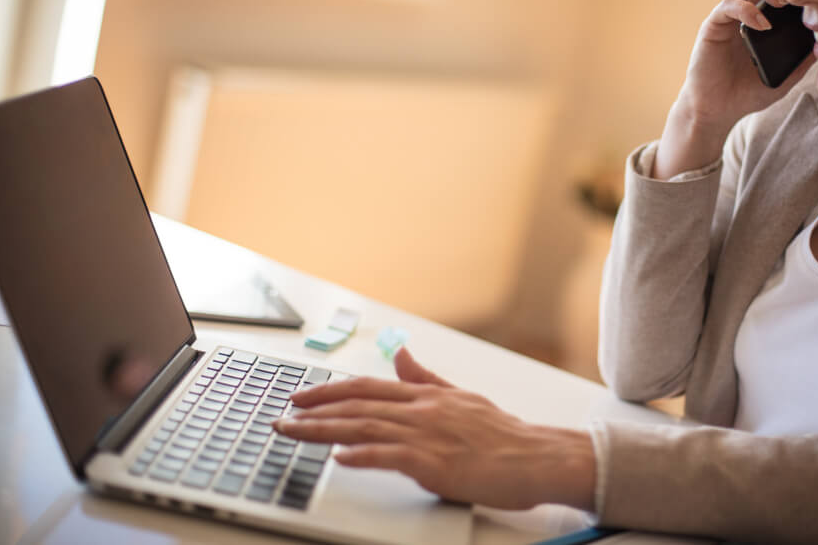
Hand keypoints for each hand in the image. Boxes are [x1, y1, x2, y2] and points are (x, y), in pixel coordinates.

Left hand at [274, 347, 596, 510]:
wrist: (535, 457)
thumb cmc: (502, 434)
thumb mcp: (460, 397)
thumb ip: (425, 378)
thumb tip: (400, 353)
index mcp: (425, 396)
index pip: (366, 387)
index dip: (329, 389)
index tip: (300, 395)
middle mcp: (421, 411)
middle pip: (357, 405)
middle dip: (314, 409)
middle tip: (282, 415)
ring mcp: (427, 435)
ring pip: (364, 427)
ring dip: (323, 430)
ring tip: (294, 432)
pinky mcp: (435, 463)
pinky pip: (391, 456)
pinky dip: (362, 454)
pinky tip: (339, 457)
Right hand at [652, 0, 815, 178]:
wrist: (718, 111)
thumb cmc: (748, 91)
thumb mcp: (787, 74)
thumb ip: (805, 56)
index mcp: (765, 12)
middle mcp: (746, 7)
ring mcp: (728, 15)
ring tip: (781, 1)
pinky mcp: (713, 26)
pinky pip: (728, 5)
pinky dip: (747, 10)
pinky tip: (763, 26)